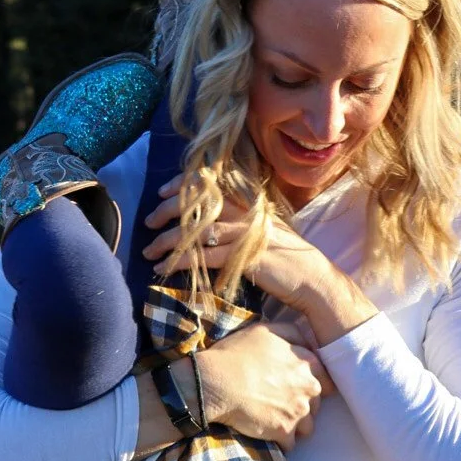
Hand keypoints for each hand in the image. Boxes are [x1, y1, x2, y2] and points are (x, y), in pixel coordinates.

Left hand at [144, 176, 372, 344]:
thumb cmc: (286, 258)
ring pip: (196, 231)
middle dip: (167, 211)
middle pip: (197, 203)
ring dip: (166, 241)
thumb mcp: (261, 231)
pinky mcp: (244, 256)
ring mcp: (246, 233)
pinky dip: (179, 261)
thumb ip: (239, 222)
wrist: (313, 278)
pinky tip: (164, 267)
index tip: (162, 192)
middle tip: (148, 222)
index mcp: (249, 203)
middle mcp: (246, 212)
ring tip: (149, 252)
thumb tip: (207, 223)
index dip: (183, 183)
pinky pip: (203, 256)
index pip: (211, 182)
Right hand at [194, 321, 326, 454]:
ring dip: (294, 424)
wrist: (217, 383)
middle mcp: (309, 389)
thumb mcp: (267, 329)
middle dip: (302, 405)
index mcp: (308, 364)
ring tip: (274, 418)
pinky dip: (280, 440)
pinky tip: (265, 431)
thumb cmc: (238, 353)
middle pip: (316, 404)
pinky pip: (290, 443)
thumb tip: (308, 340)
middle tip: (279, 401)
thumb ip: (294, 333)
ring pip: (307, 426)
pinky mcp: (284, 433)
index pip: (325, 380)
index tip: (295, 386)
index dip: (309, 384)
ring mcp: (298, 413)